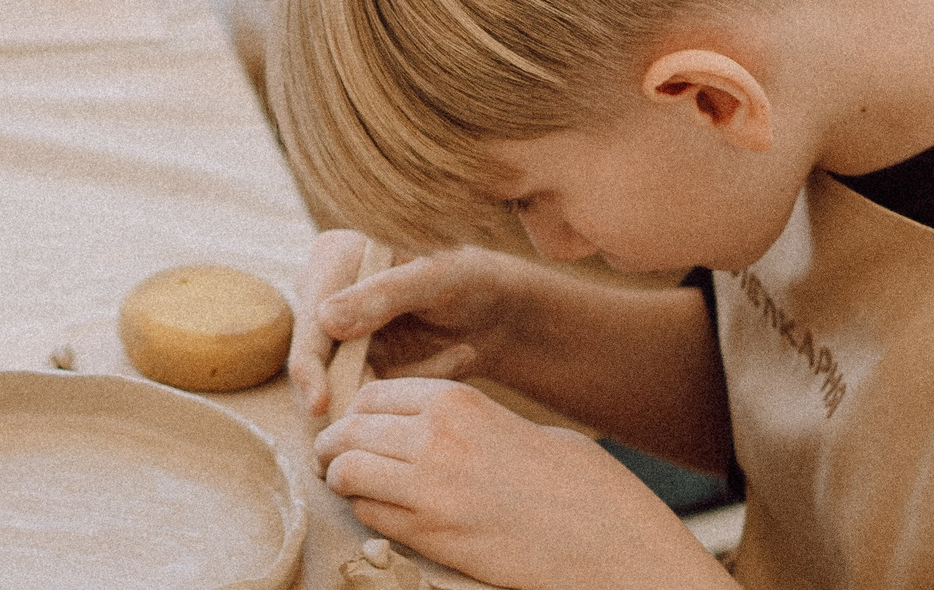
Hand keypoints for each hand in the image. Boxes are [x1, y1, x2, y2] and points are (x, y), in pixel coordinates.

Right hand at [291, 234, 530, 419]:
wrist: (501, 307)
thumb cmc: (471, 277)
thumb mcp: (434, 279)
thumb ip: (382, 296)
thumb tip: (325, 320)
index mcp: (334, 258)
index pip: (308, 322)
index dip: (309, 367)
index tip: (322, 404)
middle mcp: (328, 293)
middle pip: (318, 359)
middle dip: (370, 377)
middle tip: (428, 371)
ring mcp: (345, 330)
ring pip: (349, 382)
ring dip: (407, 378)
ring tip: (462, 352)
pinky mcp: (366, 360)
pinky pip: (376, 390)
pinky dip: (418, 380)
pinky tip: (460, 355)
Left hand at [317, 380, 724, 588]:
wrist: (604, 537)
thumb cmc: (568, 479)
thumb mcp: (508, 424)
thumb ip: (453, 419)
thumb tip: (406, 426)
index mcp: (455, 402)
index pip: (371, 396)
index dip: (354, 414)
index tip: (351, 427)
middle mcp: (434, 438)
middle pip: (350, 431)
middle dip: (334, 445)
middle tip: (330, 457)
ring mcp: (430, 490)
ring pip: (349, 473)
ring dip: (341, 479)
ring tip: (345, 484)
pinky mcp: (433, 537)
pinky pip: (371, 516)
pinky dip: (365, 511)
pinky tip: (378, 511)